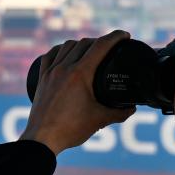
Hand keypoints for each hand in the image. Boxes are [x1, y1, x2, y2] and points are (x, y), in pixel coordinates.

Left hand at [19, 29, 136, 154]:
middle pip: (85, 43)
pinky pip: (50, 56)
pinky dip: (60, 50)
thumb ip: (119, 113)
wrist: (42, 139)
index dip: (116, 37)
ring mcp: (51, 72)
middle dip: (100, 41)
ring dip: (81, 43)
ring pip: (67, 46)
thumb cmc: (70, 129)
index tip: (125, 35)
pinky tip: (64, 53)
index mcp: (80, 74)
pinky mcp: (42, 79)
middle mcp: (64, 68)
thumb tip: (132, 108)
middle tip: (111, 47)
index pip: (101, 46)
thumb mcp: (99, 120)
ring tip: (90, 49)